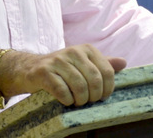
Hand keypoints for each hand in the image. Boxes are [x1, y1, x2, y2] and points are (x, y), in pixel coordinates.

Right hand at [0, 44, 126, 105]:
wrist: (29, 68)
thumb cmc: (61, 69)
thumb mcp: (83, 63)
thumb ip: (103, 63)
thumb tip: (123, 63)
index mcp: (87, 49)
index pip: (107, 71)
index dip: (107, 89)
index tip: (101, 97)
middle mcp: (73, 51)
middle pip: (95, 80)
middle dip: (93, 96)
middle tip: (87, 101)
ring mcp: (58, 60)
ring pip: (79, 87)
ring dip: (80, 100)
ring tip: (76, 102)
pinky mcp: (44, 72)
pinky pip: (62, 91)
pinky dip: (66, 100)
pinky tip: (65, 100)